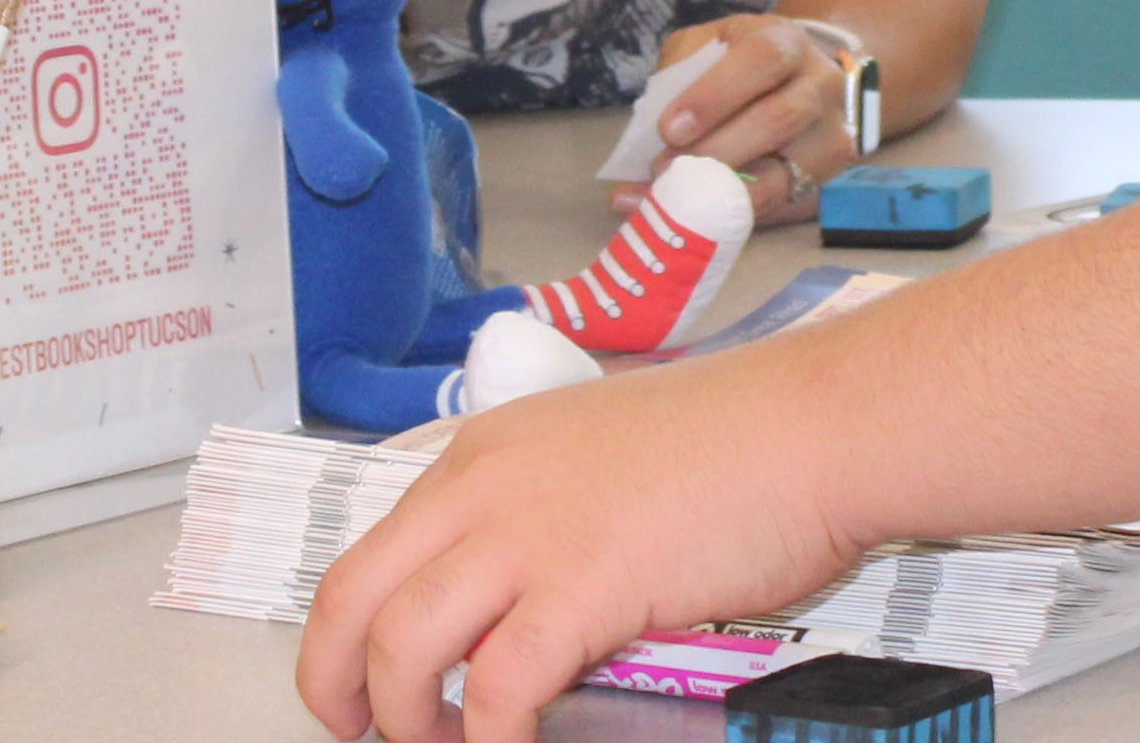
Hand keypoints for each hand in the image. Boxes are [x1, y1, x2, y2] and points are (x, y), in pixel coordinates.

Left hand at [296, 350, 862, 742]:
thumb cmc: (730, 447)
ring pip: (403, 641)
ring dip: (406, 714)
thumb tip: (527, 597)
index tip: (355, 674)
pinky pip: (502, 683)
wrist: (807, 428)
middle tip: (353, 727)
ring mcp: (524, 536)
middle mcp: (479, 490)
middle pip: (352, 593)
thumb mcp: (590, 461)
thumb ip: (543, 518)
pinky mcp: (583, 585)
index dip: (349, 625)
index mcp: (477, 459)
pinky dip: (492, 735)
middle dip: (333, 676)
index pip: (370, 548)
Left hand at [622, 12, 858, 230]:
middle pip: (778, 120)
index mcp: (784, 41)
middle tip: (663, 169)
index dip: (714, 97)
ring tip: (675, 196)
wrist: (797, 75)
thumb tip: (646, 124)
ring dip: (723, 190)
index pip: (760, 62)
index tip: (668, 129)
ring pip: (786, 172)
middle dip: (715, 150)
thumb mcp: (706, 46)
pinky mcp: (826, 174)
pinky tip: (700, 217)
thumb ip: (681, 73)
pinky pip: (782, 201)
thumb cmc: (736, 61)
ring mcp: (830, 132)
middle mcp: (819, 84)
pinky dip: (735, 210)